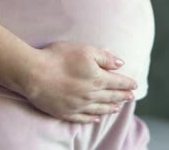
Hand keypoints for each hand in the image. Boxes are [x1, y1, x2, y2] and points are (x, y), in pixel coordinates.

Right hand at [22, 41, 136, 123]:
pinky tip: (96, 118)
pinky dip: (92, 119)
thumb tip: (120, 64)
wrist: (34, 73)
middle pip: (111, 96)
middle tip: (130, 97)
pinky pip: (83, 119)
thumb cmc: (58, 57)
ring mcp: (78, 106)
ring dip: (110, 108)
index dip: (127, 83)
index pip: (118, 82)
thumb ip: (104, 57)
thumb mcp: (85, 50)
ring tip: (117, 108)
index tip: (134, 85)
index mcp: (98, 78)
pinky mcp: (65, 112)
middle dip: (122, 96)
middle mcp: (91, 95)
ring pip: (99, 109)